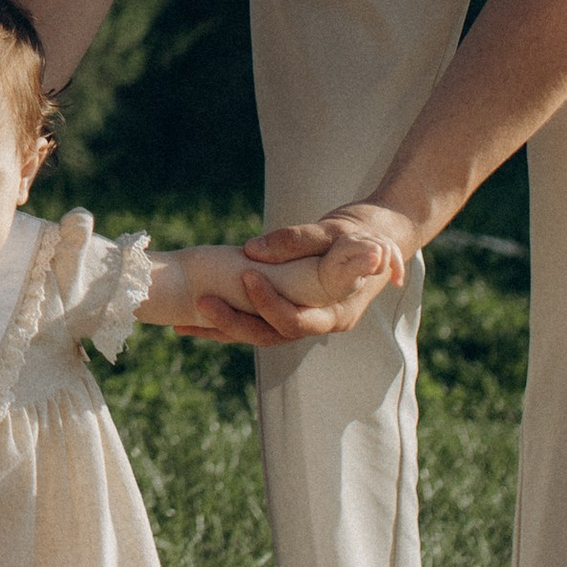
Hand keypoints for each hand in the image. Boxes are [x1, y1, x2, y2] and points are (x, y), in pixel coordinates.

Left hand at [187, 208, 416, 346]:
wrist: (382, 238)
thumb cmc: (364, 232)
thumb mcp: (335, 230)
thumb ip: (298, 240)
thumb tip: (254, 250)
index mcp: (337, 313)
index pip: (297, 321)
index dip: (269, 303)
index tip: (246, 274)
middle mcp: (320, 324)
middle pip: (271, 336)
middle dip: (234, 323)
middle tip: (203, 301)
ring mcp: (305, 321)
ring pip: (259, 334)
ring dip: (222, 329)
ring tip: (184, 323)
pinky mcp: (291, 311)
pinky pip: (257, 322)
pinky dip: (228, 321)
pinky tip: (195, 318)